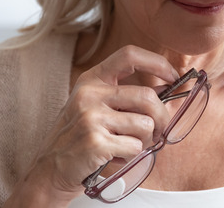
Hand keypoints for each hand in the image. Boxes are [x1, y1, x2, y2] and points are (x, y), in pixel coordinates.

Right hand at [16, 46, 177, 202]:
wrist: (50, 169)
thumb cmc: (79, 137)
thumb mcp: (94, 106)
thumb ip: (124, 96)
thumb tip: (167, 93)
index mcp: (92, 80)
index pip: (129, 55)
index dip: (157, 63)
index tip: (172, 76)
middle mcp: (90, 94)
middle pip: (147, 96)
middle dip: (162, 117)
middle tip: (161, 130)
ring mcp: (91, 117)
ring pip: (145, 125)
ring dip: (145, 141)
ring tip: (126, 145)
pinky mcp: (95, 141)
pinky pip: (135, 147)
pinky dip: (132, 155)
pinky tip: (115, 156)